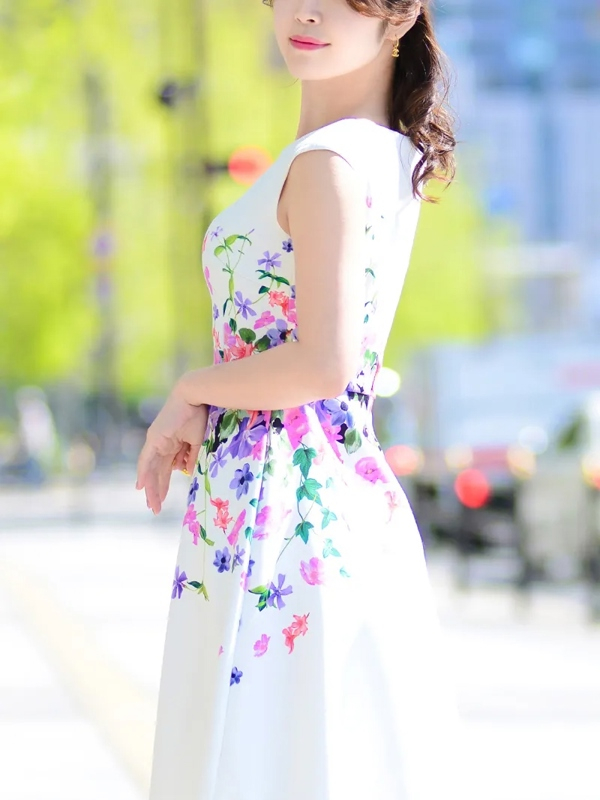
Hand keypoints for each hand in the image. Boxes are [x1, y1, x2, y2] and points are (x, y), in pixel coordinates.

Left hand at [136, 387, 208, 514]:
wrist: (197, 397)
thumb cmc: (201, 415)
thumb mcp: (199, 442)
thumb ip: (193, 458)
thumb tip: (187, 473)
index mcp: (172, 444)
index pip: (166, 468)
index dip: (164, 483)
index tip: (163, 498)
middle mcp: (161, 443)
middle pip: (157, 472)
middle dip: (157, 491)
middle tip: (155, 508)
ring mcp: (156, 440)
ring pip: (152, 470)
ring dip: (152, 488)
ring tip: (153, 505)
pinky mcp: (154, 437)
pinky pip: (147, 459)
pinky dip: (144, 473)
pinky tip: (141, 487)